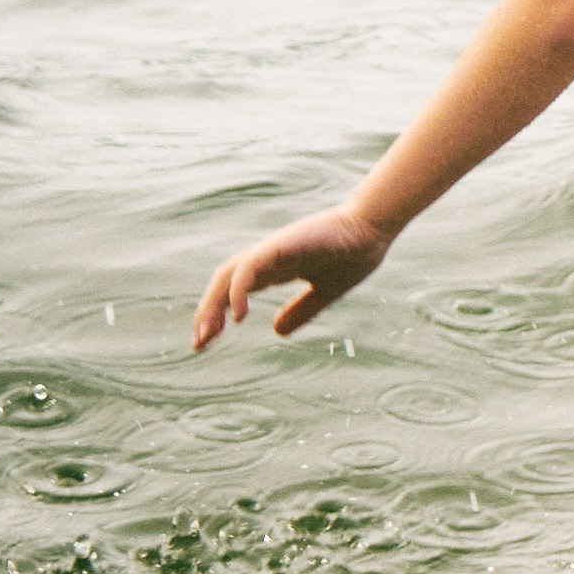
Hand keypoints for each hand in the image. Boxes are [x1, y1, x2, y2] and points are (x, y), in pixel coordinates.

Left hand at [192, 205, 391, 349]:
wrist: (374, 229)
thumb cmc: (354, 255)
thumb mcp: (324, 293)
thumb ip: (301, 310)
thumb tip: (277, 330)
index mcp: (276, 268)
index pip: (235, 290)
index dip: (219, 314)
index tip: (208, 342)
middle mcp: (268, 258)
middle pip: (224, 282)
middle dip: (208, 312)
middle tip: (199, 344)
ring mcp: (273, 249)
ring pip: (230, 273)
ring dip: (214, 303)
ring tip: (207, 333)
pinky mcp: (282, 244)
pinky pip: (251, 265)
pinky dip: (239, 288)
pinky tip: (239, 313)